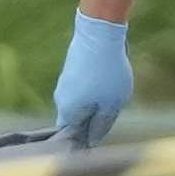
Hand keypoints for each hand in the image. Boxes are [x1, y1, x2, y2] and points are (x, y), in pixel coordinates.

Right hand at [52, 11, 136, 144]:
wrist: (99, 33)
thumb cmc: (108, 73)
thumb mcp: (111, 105)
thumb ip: (100, 126)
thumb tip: (92, 142)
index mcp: (67, 112)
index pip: (73, 137)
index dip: (87, 140)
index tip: (101, 135)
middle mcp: (60, 99)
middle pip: (77, 119)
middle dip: (94, 119)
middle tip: (113, 109)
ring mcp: (64, 82)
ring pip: (82, 102)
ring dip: (97, 101)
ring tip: (113, 89)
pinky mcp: (71, 69)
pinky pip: (83, 87)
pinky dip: (96, 87)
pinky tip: (109, 76)